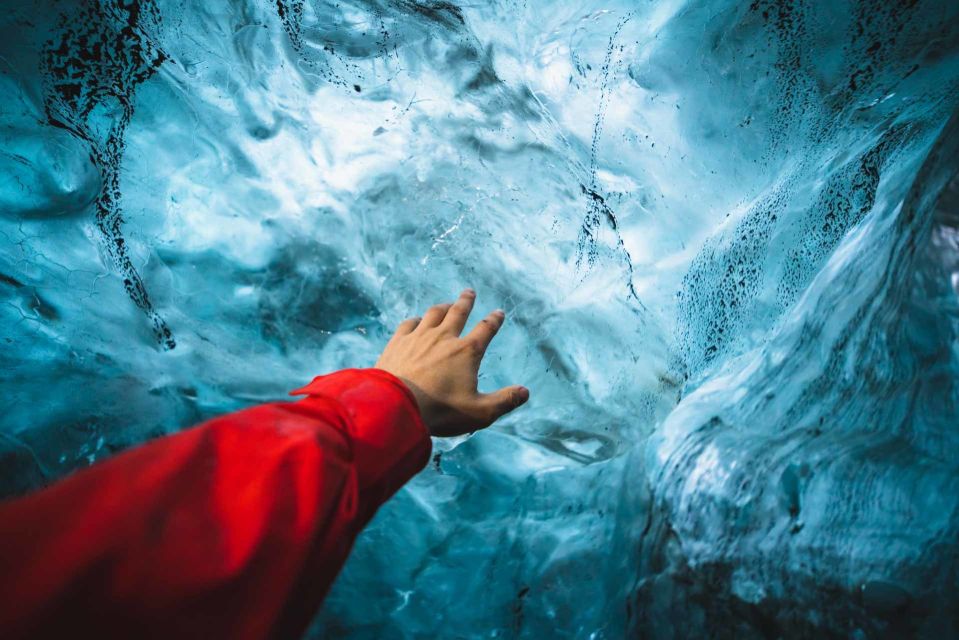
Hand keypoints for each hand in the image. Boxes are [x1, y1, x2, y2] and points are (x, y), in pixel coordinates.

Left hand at [375, 288, 528, 436]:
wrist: (396, 406)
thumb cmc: (440, 411)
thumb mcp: (479, 412)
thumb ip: (504, 401)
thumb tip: (525, 392)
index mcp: (467, 352)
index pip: (485, 329)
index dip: (494, 320)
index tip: (499, 313)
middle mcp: (444, 337)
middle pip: (458, 312)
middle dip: (466, 302)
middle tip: (469, 292)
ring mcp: (419, 337)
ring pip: (433, 313)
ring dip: (443, 306)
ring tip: (447, 304)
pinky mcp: (398, 342)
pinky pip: (409, 323)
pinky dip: (416, 320)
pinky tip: (416, 321)